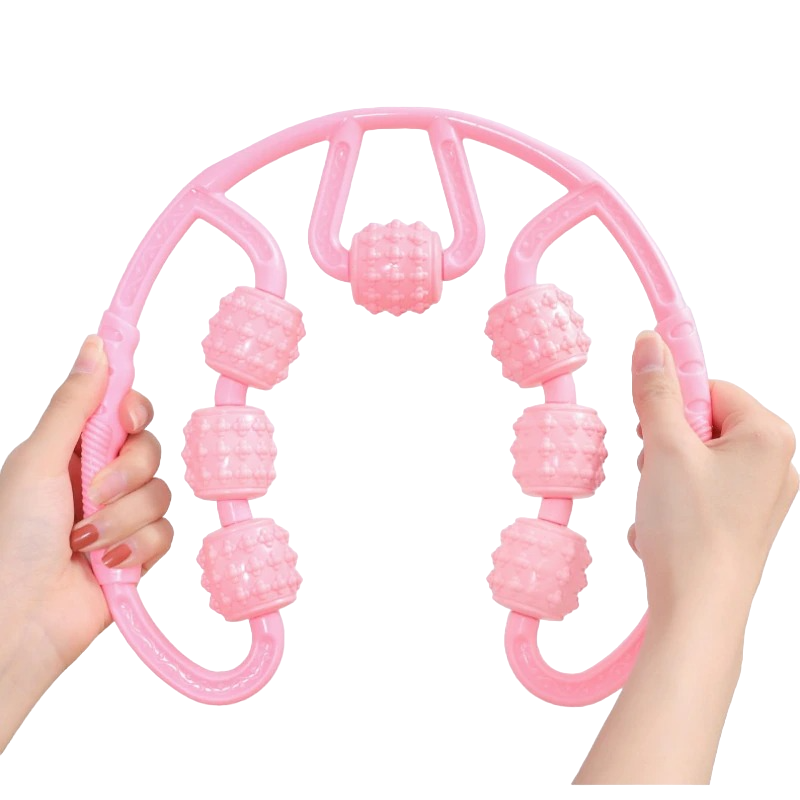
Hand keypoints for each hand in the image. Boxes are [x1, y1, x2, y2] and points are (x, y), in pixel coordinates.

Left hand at [0, 335, 171, 750]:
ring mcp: (122, 516)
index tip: (124, 420)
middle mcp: (101, 478)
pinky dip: (137, 548)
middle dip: (126, 474)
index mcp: (74, 449)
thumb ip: (75, 403)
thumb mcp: (39, 459)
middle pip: (151, 449)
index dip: (133, 411)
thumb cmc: (12, 539)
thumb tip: (96, 344)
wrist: (19, 619)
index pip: (125, 410)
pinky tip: (107, 563)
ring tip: (85, 543)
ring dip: (123, 520)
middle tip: (92, 494)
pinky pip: (167, 533)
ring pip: (162, 494)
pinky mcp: (140, 551)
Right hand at [575, 332, 796, 784]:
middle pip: (701, 423)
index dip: (671, 402)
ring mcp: (758, 496)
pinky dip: (671, 501)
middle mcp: (774, 463)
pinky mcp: (739, 521)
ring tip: (657, 504)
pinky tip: (663, 526)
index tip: (647, 418)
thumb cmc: (693, 532)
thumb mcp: (664, 448)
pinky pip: (697, 490)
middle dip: (663, 444)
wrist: (698, 610)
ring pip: (694, 459)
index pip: (711, 386)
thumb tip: (650, 343)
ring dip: (661, 474)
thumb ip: (656, 391)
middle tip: (653, 471)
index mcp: (768, 436)